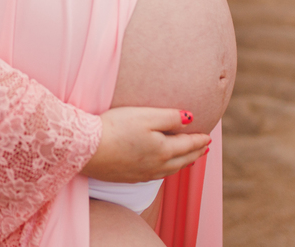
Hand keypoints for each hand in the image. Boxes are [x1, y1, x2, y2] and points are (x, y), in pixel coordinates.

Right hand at [82, 107, 210, 183]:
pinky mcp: (129, 177)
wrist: (86, 149)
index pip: (188, 145)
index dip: (200, 140)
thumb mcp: (145, 115)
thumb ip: (169, 117)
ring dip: (183, 163)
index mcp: (164, 150)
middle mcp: (157, 166)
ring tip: (190, 159)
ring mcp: (143, 174)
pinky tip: (163, 168)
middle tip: (205, 148)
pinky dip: (167, 170)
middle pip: (183, 160)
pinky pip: (156, 175)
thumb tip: (190, 119)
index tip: (209, 137)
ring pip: (171, 170)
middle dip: (195, 153)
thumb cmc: (115, 128)